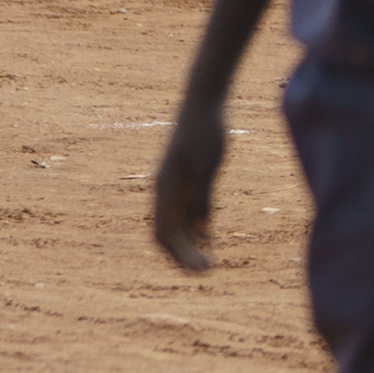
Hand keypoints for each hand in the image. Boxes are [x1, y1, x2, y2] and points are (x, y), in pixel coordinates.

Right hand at [148, 104, 225, 271]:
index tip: (202, 271)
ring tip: (208, 261)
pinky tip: (209, 237)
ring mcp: (173, 183)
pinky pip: (184, 210)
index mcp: (165, 188)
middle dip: (182, 256)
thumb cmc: (206, 131)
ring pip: (174, 224)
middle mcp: (164, 189)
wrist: (204, 100)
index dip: (180, 256)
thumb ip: (202, 198)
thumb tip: (200, 232)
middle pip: (166, 234)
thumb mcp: (207, 166)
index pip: (164, 234)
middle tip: (206, 272)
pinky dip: (193, 228)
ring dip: (188, 245)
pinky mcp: (184, 177)